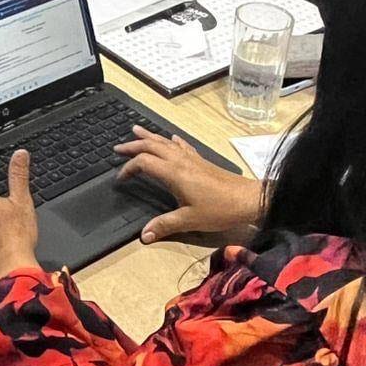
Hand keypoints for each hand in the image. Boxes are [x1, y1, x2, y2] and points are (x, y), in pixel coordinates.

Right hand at [114, 126, 262, 241]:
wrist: (247, 199)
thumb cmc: (219, 209)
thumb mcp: (190, 220)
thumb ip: (165, 225)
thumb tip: (143, 235)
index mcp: (174, 173)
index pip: (144, 162)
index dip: (129, 168)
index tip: (121, 178)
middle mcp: (180, 161)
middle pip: (152, 146)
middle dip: (133, 145)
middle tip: (118, 148)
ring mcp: (192, 159)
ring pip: (166, 142)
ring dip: (149, 137)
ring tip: (136, 130)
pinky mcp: (201, 161)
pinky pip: (182, 145)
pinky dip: (172, 141)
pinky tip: (171, 138)